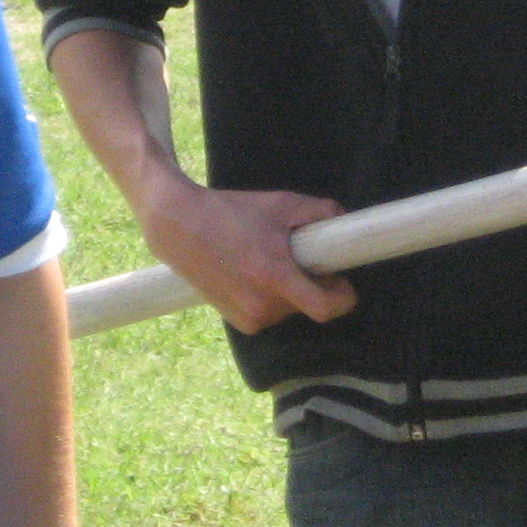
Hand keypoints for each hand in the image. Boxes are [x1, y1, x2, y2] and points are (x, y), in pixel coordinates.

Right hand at [136, 178, 356, 332]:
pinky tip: (249, 273)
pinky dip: (269, 297)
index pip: (326, 308)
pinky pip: (271, 312)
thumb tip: (347, 224)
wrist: (179, 226)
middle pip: (309, 304)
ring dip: (288, 290)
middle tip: (296, 255)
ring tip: (264, 260)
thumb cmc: (232, 212)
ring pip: (290, 309)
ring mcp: (249, 318)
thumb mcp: (281, 203)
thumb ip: (322, 212)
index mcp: (274, 277)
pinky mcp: (239, 323)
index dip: (342, 296)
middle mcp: (262, 305)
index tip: (341, 281)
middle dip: (311, 283)